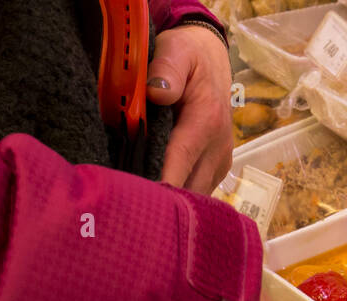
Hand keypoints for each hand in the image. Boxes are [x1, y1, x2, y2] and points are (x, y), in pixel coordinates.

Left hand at [146, 25, 234, 194]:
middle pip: (187, 189)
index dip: (160, 185)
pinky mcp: (217, 170)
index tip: (139, 202)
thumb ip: (167, 69)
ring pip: (194, 196)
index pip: (179, 161)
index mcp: (206, 121)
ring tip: (140, 202)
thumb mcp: (176, 50)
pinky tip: (157, 192)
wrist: (211, 60)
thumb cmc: (188, 55)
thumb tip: (158, 92)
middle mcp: (218, 147)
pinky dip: (178, 196)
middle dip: (161, 199)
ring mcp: (220, 162)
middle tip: (127, 204)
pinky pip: (197, 192)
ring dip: (170, 201)